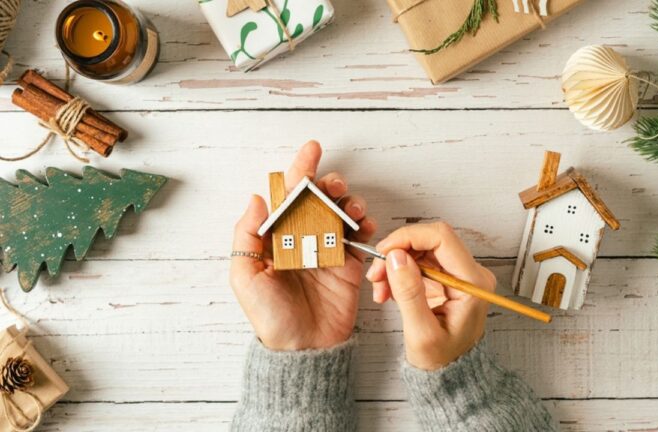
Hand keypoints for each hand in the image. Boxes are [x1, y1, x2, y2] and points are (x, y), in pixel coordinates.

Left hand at [230, 141, 376, 350]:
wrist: (302, 348)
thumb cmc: (270, 316)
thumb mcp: (245, 276)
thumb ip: (247, 236)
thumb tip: (258, 198)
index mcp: (278, 238)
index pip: (288, 198)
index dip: (300, 171)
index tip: (311, 149)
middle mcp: (304, 239)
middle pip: (319, 200)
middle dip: (329, 184)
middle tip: (334, 185)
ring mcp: (328, 250)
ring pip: (342, 213)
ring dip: (349, 201)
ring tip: (351, 206)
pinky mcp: (349, 264)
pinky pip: (361, 236)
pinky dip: (366, 225)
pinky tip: (365, 224)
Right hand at [366, 222, 495, 369]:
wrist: (451, 374)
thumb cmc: (442, 359)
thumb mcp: (421, 333)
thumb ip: (409, 293)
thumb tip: (396, 256)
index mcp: (472, 283)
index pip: (441, 238)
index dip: (408, 237)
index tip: (384, 250)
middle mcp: (470, 273)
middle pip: (429, 241)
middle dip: (397, 252)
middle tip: (376, 273)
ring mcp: (458, 274)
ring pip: (420, 250)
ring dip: (395, 263)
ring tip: (380, 288)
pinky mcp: (446, 278)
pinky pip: (419, 262)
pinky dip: (400, 272)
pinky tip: (389, 291)